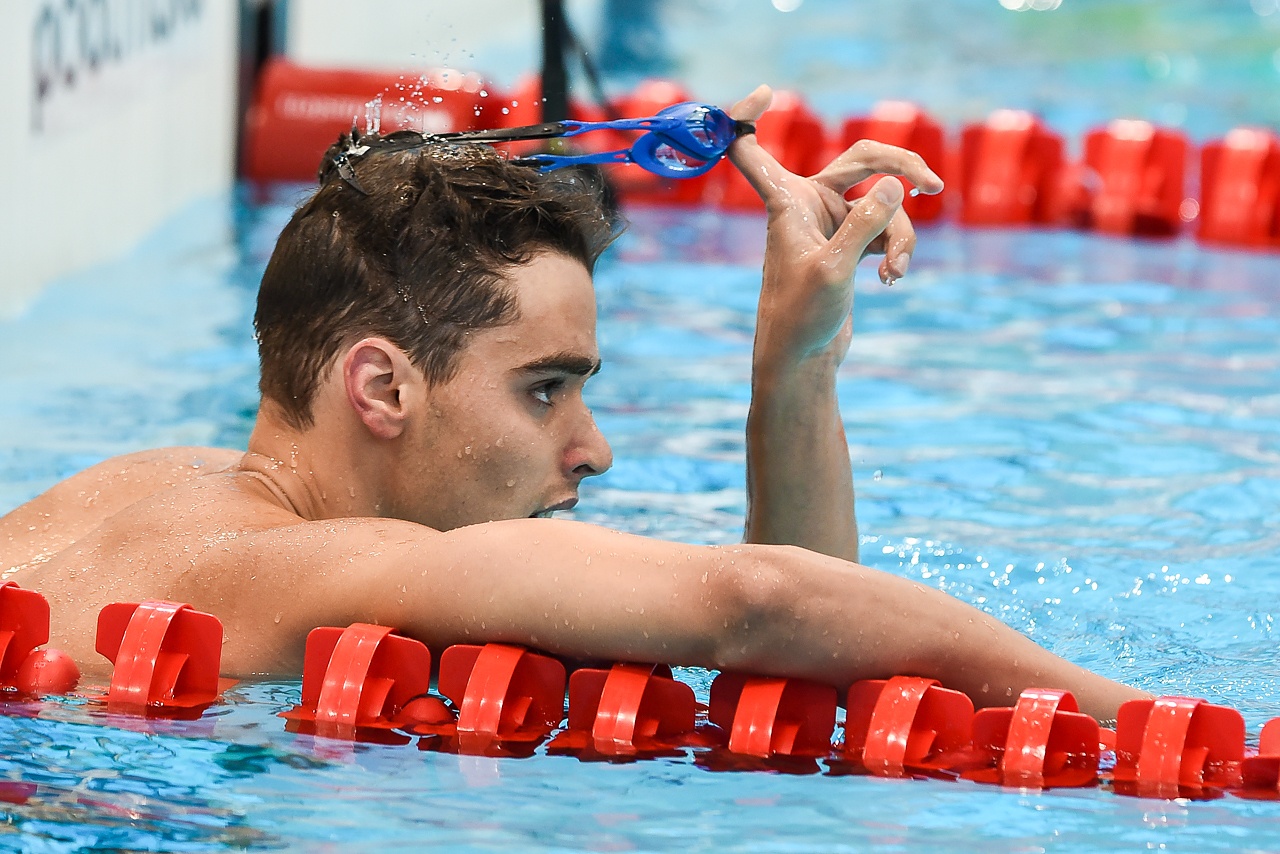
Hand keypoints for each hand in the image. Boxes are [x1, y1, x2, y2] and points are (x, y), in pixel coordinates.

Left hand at [727, 86, 943, 368]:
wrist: (803, 361)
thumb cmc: (802, 316)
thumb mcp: (835, 269)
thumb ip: (865, 223)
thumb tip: (894, 183)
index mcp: (784, 201)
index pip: (749, 147)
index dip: (745, 115)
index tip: (765, 92)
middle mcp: (805, 204)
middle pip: (861, 158)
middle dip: (900, 166)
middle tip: (934, 182)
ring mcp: (831, 222)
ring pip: (884, 204)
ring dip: (899, 235)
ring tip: (894, 272)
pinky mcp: (850, 244)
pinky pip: (887, 229)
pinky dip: (896, 250)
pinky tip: (892, 279)